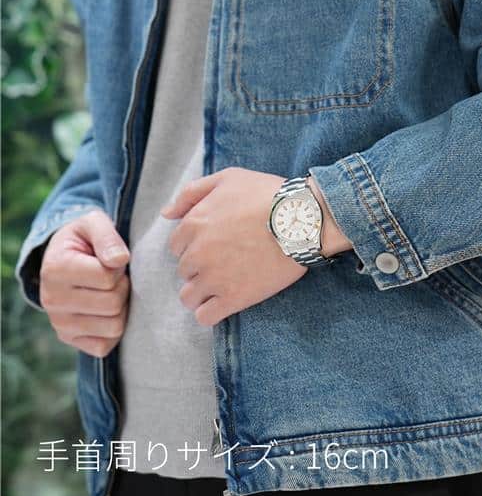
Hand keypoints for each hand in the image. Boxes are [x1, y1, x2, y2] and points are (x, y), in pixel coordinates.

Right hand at [39, 209, 130, 357]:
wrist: (67, 256)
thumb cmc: (85, 239)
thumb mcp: (94, 223)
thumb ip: (107, 236)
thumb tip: (119, 260)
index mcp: (55, 269)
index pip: (107, 278)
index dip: (119, 266)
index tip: (111, 259)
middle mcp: (51, 300)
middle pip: (112, 303)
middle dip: (123, 286)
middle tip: (115, 276)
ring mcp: (59, 323)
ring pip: (113, 326)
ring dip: (122, 307)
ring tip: (110, 291)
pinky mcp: (69, 339)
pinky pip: (105, 345)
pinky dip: (114, 329)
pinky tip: (107, 310)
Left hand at [161, 167, 351, 325]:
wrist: (302, 220)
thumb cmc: (267, 194)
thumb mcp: (228, 178)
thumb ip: (192, 193)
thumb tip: (166, 213)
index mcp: (194, 224)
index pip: (177, 245)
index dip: (195, 244)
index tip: (216, 243)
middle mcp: (198, 253)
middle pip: (184, 271)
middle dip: (200, 267)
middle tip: (227, 261)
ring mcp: (214, 278)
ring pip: (189, 297)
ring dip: (202, 292)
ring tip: (224, 284)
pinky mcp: (234, 298)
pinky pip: (205, 317)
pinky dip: (210, 312)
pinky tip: (225, 302)